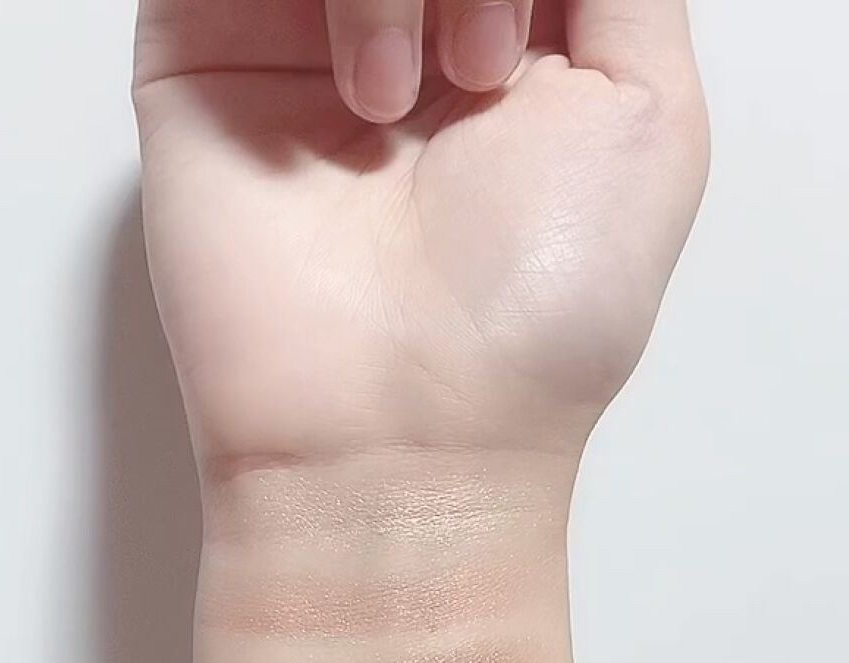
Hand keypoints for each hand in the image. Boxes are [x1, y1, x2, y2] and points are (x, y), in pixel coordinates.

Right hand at [134, 0, 708, 469]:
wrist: (400, 434)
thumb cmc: (533, 314)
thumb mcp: (649, 115)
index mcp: (519, 33)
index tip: (536, 44)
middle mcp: (409, 21)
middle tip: (491, 70)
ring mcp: (299, 34)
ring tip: (415, 104)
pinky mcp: (200, 52)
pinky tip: (366, 92)